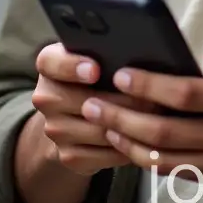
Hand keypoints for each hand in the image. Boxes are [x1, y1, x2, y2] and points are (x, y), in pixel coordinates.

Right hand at [31, 43, 156, 176]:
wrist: (71, 114)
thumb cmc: (94, 74)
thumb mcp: (94, 53)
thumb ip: (106, 50)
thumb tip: (139, 47)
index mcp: (49, 64)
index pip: (52, 62)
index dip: (72, 66)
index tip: (95, 70)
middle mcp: (45, 97)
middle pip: (82, 101)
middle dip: (121, 101)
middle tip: (152, 98)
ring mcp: (54, 129)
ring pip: (96, 130)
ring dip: (129, 127)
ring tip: (157, 118)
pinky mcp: (67, 155)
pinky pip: (100, 156)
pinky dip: (124, 148)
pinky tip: (144, 140)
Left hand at [80, 28, 202, 197]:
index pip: (186, 94)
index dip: (148, 85)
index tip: (121, 73)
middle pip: (165, 130)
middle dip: (121, 116)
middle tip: (91, 103)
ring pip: (166, 157)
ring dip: (128, 142)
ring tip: (101, 125)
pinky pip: (180, 173)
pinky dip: (151, 160)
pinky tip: (132, 145)